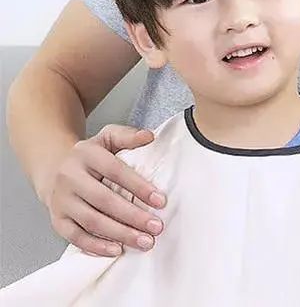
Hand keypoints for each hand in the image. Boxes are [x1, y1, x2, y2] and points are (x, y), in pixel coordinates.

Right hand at [40, 125, 165, 255]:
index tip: (161, 201)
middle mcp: (70, 177)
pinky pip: (76, 237)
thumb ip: (128, 136)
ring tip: (144, 241)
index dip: (139, 186)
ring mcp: (62, 201)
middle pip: (104, 200)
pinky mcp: (57, 220)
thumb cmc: (90, 156)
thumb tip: (149, 136)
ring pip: (91, 221)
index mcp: (86, 155)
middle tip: (157, 227)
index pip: (116, 171)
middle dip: (133, 216)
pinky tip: (117, 250)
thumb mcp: (108, 138)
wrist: (54, 169)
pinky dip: (97, 246)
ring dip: (120, 234)